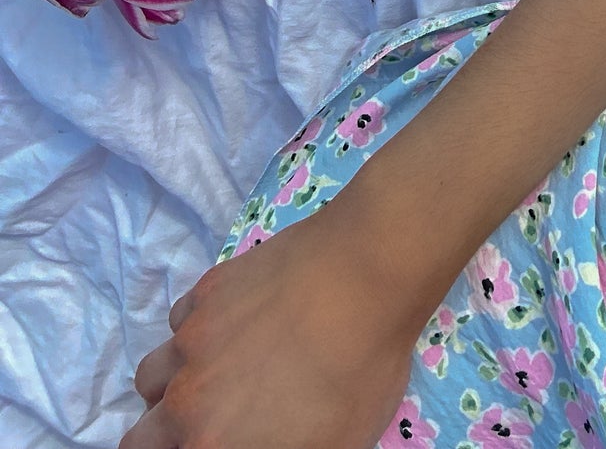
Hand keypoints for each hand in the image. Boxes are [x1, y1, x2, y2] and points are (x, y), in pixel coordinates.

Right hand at [121, 212, 418, 448]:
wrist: (365, 275)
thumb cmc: (360, 372)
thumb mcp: (334, 446)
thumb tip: (261, 439)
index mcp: (211, 446)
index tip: (211, 441)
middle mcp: (185, 400)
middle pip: (138, 439)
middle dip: (162, 441)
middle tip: (205, 428)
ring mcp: (191, 340)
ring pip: (150, 379)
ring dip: (169, 388)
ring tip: (215, 378)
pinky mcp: (205, 291)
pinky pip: (179, 324)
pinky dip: (195, 332)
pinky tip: (236, 324)